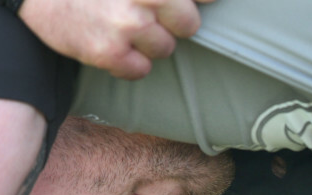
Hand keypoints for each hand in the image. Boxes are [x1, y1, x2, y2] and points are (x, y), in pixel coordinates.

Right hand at [19, 0, 214, 79]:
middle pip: (189, 24)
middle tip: (148, 15)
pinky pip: (140, 71)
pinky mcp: (108, 52)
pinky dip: (128, 63)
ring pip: (164, 49)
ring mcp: (127, 24)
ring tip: (122, 28)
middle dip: (173, 23)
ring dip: (148, 44)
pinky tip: (111, 46)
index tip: (204, 2)